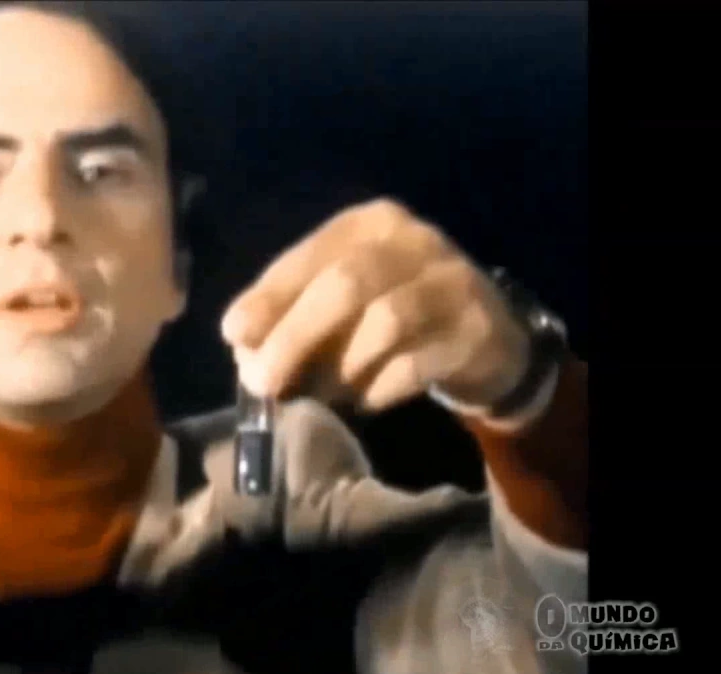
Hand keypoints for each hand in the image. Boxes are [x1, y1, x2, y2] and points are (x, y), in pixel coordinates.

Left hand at [221, 198, 529, 412]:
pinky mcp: (474, 332)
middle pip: (345, 285)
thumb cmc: (392, 313)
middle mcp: (414, 242)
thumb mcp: (341, 299)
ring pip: (383, 324)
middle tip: (263, 382)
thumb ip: (291, 311)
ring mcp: (451, 284)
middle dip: (295, 336)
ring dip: (338, 369)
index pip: (311, 254)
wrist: (487, 339)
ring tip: (317, 395)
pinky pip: (414, 364)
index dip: (269, 296)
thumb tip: (242, 346)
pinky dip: (376, 389)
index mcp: (370, 224)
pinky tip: (359, 402)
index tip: (233, 335)